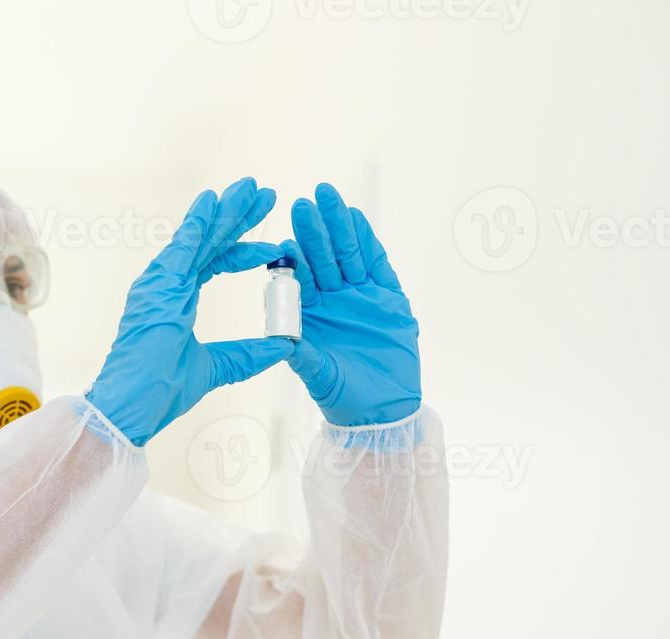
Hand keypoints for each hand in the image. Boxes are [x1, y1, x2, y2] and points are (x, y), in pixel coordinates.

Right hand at [87, 178, 292, 446]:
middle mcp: (165, 285)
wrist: (133, 405)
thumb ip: (247, 354)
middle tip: (264, 193)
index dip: (243, 251)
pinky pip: (183, 246)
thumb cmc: (161, 390)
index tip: (272, 246)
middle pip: (208, 242)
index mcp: (175, 301)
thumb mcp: (218, 368)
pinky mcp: (159, 287)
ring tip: (250, 187)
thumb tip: (283, 347)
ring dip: (225, 211)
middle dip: (238, 217)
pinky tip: (215, 200)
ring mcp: (160, 284)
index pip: (213, 264)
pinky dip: (199, 222)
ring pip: (199, 237)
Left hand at [281, 184, 421, 426]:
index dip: (293, 258)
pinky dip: (368, 242)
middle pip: (323, 258)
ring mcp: (360, 296)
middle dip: (314, 231)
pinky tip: (356, 219)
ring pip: (348, 254)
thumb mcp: (317, 375)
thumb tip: (280, 339)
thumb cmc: (343, 396)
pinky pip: (377, 264)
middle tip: (302, 202)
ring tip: (329, 197)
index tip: (283, 237)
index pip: (300, 280)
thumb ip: (301, 355)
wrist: (383, 410)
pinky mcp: (389, 298)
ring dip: (338, 227)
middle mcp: (333, 300)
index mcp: (310, 315)